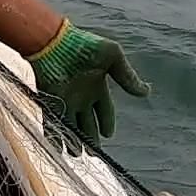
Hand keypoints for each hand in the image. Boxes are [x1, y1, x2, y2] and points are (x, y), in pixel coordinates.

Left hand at [28, 21, 150, 152]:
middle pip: (87, 122)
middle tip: (94, 155)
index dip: (106, 122)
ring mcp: (64, 99)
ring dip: (73, 140)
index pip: (104, 110)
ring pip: (70, 125)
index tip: (108, 135)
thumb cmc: (84, 45)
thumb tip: (146, 92)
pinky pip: (52, 121)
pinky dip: (55, 134)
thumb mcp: (113, 57)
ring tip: (76, 154)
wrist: (54, 40)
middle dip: (90, 138)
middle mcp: (81, 95)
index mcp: (97, 86)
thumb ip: (127, 76)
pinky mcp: (49, 100)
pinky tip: (58, 146)